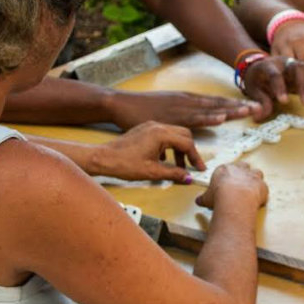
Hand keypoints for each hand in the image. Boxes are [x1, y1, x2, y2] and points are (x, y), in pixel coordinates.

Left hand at [89, 121, 205, 181]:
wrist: (103, 158)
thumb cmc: (123, 163)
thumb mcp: (152, 172)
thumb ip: (173, 173)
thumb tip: (187, 177)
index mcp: (161, 134)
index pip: (187, 143)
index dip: (195, 157)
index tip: (199, 167)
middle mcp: (157, 126)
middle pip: (184, 135)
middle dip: (190, 151)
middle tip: (192, 166)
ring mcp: (150, 126)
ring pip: (174, 134)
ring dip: (179, 149)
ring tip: (178, 166)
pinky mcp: (144, 129)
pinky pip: (163, 134)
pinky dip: (169, 146)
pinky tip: (163, 159)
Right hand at [105, 90, 260, 128]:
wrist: (121, 104)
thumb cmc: (141, 108)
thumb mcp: (166, 109)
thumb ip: (182, 116)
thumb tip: (193, 125)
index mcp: (187, 99)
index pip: (216, 102)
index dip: (235, 104)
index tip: (252, 105)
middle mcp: (187, 100)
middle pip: (218, 103)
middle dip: (240, 105)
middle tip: (261, 105)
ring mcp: (180, 107)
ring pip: (210, 109)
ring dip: (231, 110)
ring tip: (248, 110)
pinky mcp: (171, 115)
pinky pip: (193, 117)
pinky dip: (209, 117)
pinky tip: (222, 117)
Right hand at [195, 162, 268, 208]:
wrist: (234, 200)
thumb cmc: (220, 196)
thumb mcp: (206, 198)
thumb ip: (203, 198)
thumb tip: (199, 200)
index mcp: (224, 170)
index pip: (226, 168)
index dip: (228, 175)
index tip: (226, 182)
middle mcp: (239, 170)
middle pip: (243, 166)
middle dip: (242, 172)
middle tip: (239, 182)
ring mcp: (252, 176)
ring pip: (256, 172)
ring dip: (254, 179)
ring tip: (251, 188)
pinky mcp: (262, 185)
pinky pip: (264, 187)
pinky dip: (262, 192)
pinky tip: (258, 199)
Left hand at [241, 55, 303, 115]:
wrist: (259, 68)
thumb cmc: (256, 81)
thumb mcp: (252, 91)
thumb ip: (258, 103)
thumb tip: (260, 115)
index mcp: (267, 66)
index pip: (275, 74)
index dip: (280, 87)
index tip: (284, 102)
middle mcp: (282, 62)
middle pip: (296, 67)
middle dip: (303, 85)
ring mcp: (293, 63)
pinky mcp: (301, 67)